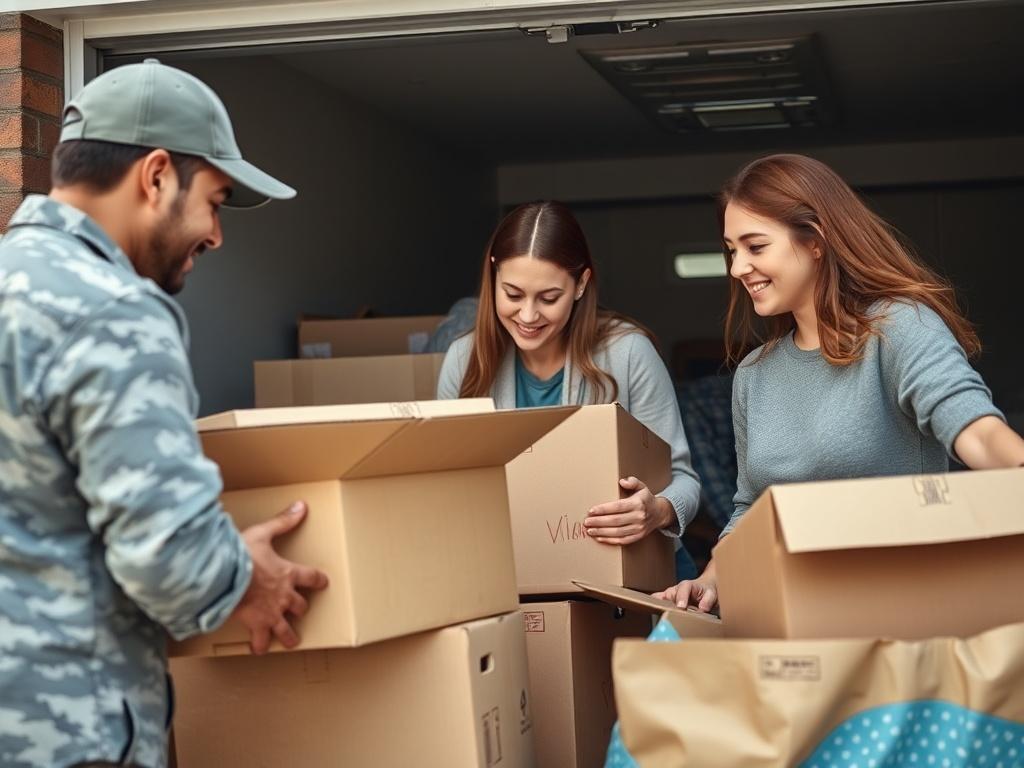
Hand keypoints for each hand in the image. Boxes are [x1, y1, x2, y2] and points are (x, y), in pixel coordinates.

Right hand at [232, 501, 328, 654]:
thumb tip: (301, 505)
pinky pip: (261, 641)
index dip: (318, 580)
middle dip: (300, 608)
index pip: (312, 578)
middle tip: (299, 610)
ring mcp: (272, 613)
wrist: (224, 578)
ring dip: (289, 636)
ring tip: (292, 641)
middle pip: (300, 606)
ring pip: (287, 630)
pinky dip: (259, 645)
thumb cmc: (241, 555)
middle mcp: (284, 596)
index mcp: (288, 574)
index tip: (323, 582)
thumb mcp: (263, 533)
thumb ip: (282, 521)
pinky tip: (258, 648)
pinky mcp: (256, 625)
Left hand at [584, 477, 672, 545]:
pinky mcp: (638, 536)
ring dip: (602, 532)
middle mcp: (639, 517)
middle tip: (586, 522)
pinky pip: (622, 540)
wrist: (660, 513)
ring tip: (590, 530)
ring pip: (618, 532)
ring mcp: (639, 528)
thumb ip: (632, 482)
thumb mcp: (641, 486)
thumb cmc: (646, 499)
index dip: (604, 509)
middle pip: (615, 521)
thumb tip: (622, 481)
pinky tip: (599, 537)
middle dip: (599, 522)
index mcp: (638, 504)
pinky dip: (610, 540)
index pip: (618, 507)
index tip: (591, 510)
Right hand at [653, 562, 717, 612]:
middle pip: (667, 595)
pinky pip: (658, 603)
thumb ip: (708, 600)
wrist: (703, 588)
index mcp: (687, 585)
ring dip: (660, 608)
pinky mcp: (666, 602)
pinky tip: (656, 617)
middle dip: (666, 604)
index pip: (683, 589)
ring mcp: (669, 596)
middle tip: (667, 615)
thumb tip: (702, 608)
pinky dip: (656, 609)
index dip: (682, 598)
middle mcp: (675, 590)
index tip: (682, 606)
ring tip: (660, 619)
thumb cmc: (707, 590)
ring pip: (660, 600)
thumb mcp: (712, 593)